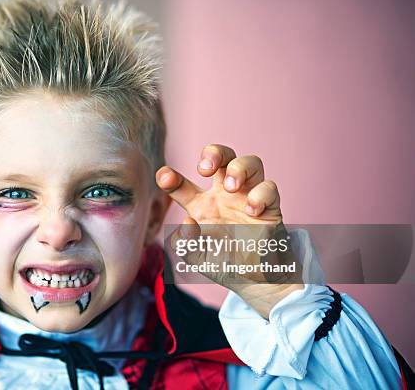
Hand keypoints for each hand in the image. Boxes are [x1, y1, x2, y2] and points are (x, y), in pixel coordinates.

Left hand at [156, 144, 302, 317]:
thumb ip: (184, 243)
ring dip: (239, 168)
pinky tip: (250, 209)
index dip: (170, 177)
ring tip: (230, 186)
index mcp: (201, 205)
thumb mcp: (196, 257)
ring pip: (251, 162)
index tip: (164, 177)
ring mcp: (248, 198)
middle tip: (204, 169)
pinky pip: (270, 188)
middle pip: (222, 156)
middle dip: (213, 153)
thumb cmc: (223, 264)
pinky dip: (260, 194)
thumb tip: (188, 222)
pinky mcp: (270, 208)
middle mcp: (224, 196)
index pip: (182, 184)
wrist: (254, 282)